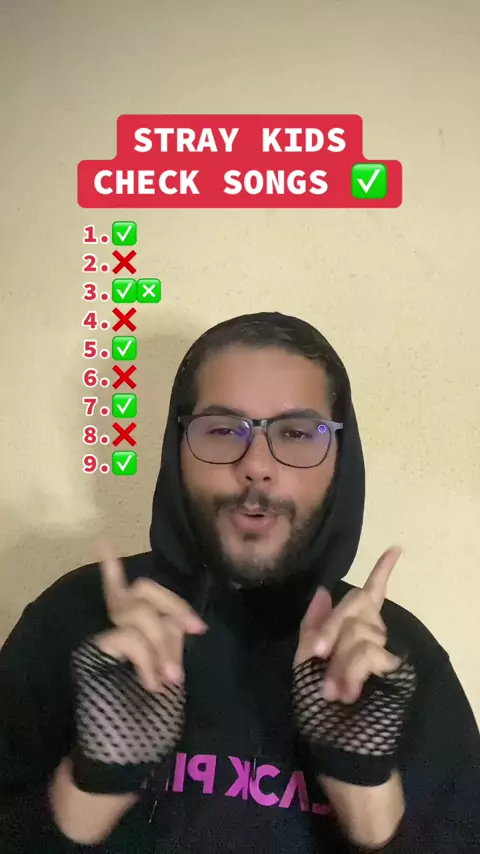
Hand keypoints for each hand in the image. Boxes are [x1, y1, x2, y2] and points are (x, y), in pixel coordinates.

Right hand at [69, 543, 206, 794]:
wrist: (127, 758)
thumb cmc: (153, 721)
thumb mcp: (172, 671)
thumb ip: (170, 640)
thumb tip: (177, 620)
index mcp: (134, 633)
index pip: (125, 590)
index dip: (112, 568)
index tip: (101, 542)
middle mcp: (114, 630)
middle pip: (142, 589)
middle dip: (174, 606)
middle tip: (195, 632)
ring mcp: (102, 642)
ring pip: (138, 611)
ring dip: (163, 643)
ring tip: (170, 679)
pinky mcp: (94, 654)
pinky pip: (128, 636)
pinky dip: (147, 658)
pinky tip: (153, 683)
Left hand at [292, 547, 414, 845]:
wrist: (337, 754)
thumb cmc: (318, 715)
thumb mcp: (303, 666)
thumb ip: (312, 629)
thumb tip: (323, 590)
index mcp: (351, 636)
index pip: (370, 596)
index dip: (381, 572)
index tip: (396, 550)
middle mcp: (374, 639)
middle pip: (355, 604)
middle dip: (330, 627)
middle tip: (315, 655)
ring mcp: (387, 655)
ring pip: (360, 628)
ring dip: (338, 659)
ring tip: (332, 691)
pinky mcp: (398, 672)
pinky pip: (370, 651)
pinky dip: (352, 670)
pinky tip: (347, 692)